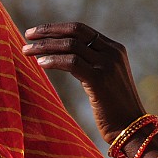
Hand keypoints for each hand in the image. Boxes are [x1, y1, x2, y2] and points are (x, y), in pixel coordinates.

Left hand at [23, 22, 146, 143]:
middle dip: (48, 31)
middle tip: (27, 35)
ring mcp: (107, 65)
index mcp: (114, 49)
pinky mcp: (99, 79)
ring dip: (45, 47)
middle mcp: (112, 52)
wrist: (131, 129)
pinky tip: (40, 64)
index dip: (56, 28)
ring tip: (26, 51)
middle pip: (75, 31)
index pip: (81, 30)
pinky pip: (71, 62)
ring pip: (70, 46)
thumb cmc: (114, 109)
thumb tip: (63, 58)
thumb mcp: (104, 80)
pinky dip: (53, 60)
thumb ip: (90, 65)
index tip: (37, 32)